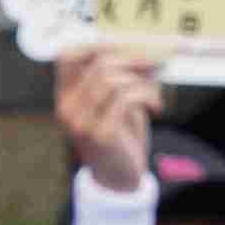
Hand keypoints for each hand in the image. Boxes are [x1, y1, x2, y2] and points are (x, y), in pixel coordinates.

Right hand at [52, 46, 164, 194]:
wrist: (119, 179)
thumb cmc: (120, 136)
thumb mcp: (114, 102)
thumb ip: (116, 78)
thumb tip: (139, 47)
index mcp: (65, 97)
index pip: (66, 56)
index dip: (97, 45)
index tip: (128, 45)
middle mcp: (67, 108)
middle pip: (99, 64)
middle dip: (134, 58)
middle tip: (158, 63)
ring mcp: (81, 123)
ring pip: (112, 79)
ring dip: (143, 81)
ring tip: (156, 92)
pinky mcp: (101, 135)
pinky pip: (125, 98)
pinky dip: (148, 96)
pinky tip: (157, 108)